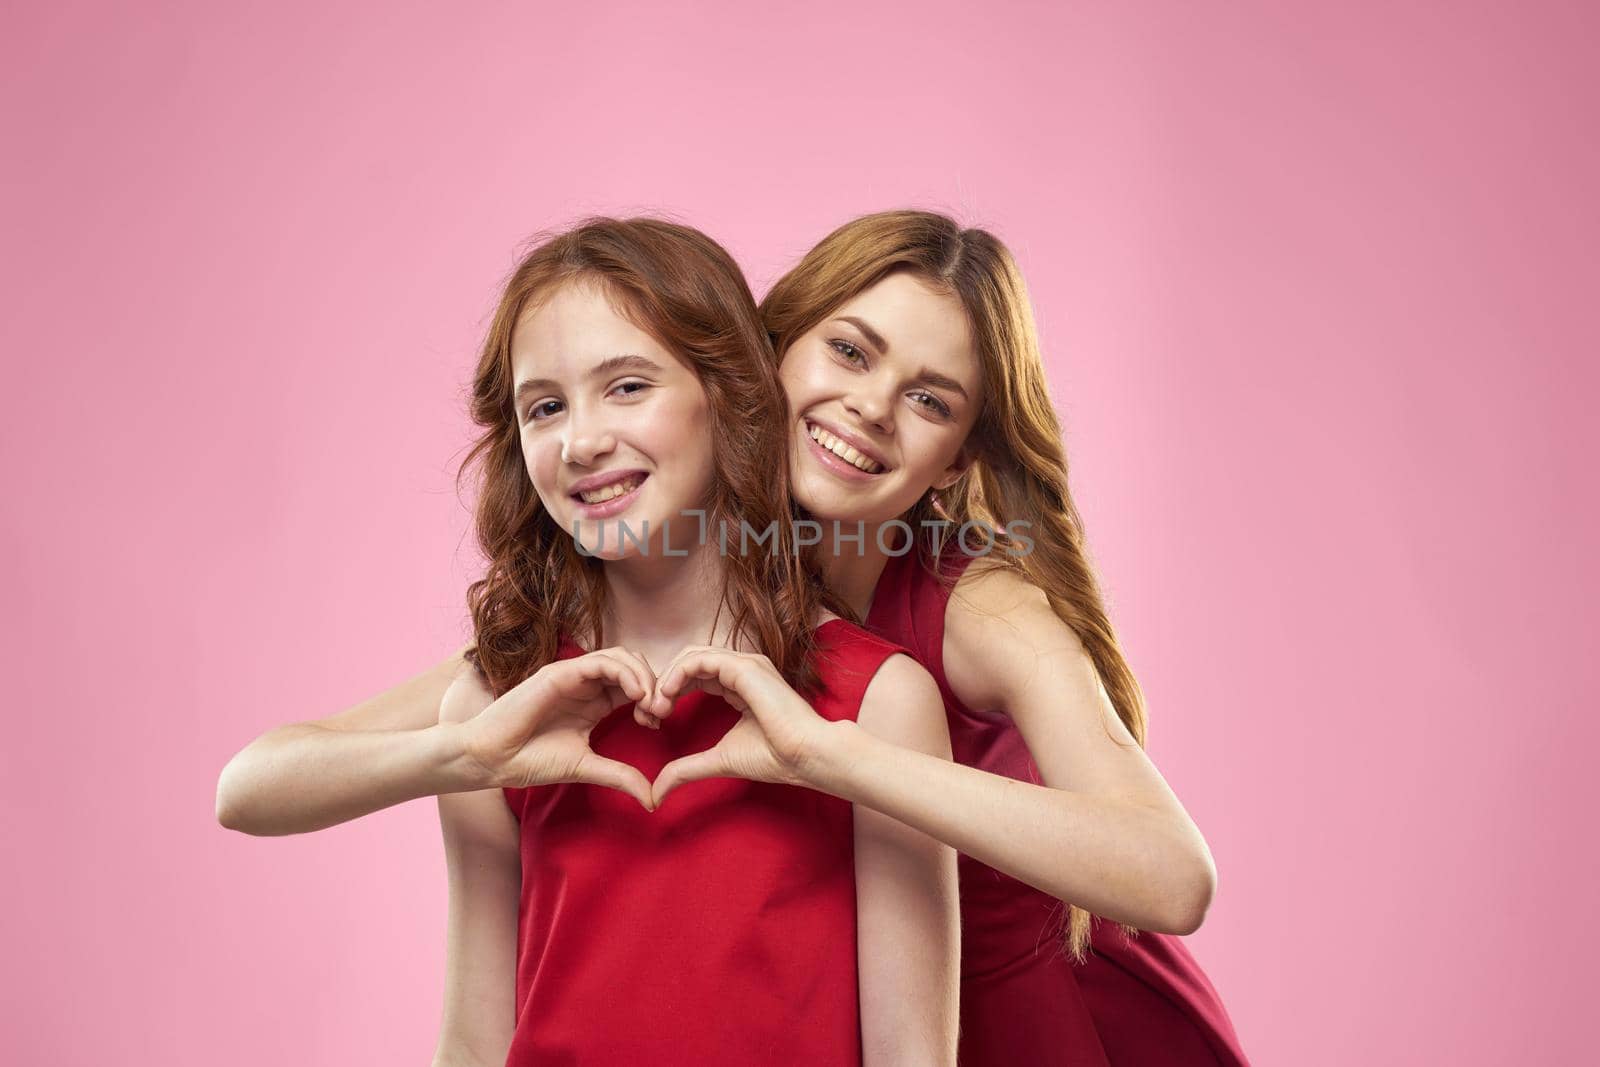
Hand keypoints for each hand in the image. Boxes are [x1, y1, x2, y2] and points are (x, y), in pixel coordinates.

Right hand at [461, 647, 658, 809]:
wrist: (490, 759)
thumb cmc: (530, 761)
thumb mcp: (586, 767)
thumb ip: (619, 775)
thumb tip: (653, 799)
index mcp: (594, 703)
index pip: (634, 686)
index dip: (653, 699)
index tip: (657, 724)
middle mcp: (586, 685)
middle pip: (633, 666)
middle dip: (654, 684)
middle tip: (659, 712)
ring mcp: (573, 676)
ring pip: (620, 657)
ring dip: (643, 675)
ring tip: (649, 702)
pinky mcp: (559, 672)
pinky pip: (600, 661)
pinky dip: (624, 672)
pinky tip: (633, 694)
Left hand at [649, 645, 835, 807]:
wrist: (806, 756)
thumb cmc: (775, 757)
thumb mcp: (718, 760)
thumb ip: (686, 769)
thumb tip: (656, 794)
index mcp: (739, 684)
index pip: (695, 675)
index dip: (670, 692)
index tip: (654, 720)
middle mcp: (742, 669)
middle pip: (690, 662)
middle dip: (665, 684)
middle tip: (649, 712)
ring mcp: (745, 665)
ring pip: (693, 656)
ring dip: (668, 678)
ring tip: (656, 706)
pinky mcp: (745, 668)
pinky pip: (701, 659)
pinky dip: (679, 674)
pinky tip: (668, 695)